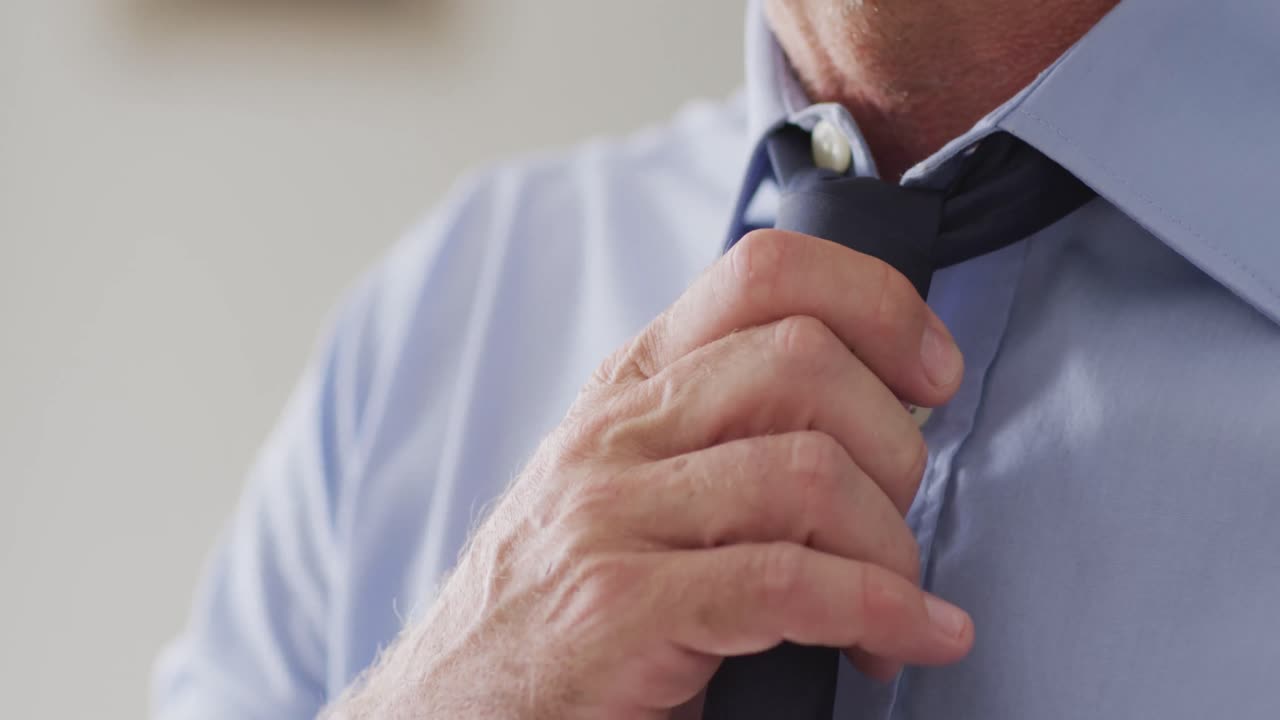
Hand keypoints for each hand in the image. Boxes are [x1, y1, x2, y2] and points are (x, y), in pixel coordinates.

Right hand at [324, 230, 973, 719]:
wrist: (450, 705)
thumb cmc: (561, 600)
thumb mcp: (630, 485)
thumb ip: (720, 432)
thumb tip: (869, 414)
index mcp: (633, 386)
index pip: (763, 273)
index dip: (875, 303)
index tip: (931, 370)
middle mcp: (618, 432)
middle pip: (801, 362)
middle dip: (895, 442)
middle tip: (900, 511)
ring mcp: (609, 515)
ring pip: (805, 471)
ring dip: (888, 545)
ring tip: (896, 598)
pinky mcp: (617, 606)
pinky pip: (787, 582)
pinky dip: (878, 610)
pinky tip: (907, 639)